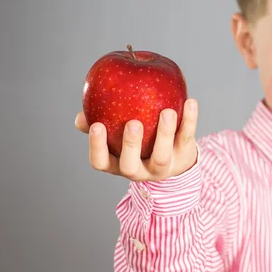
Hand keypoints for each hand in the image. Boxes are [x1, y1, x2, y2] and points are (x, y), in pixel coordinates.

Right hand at [74, 99, 198, 181]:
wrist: (175, 154)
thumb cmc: (138, 139)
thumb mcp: (116, 135)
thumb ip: (99, 123)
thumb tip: (81, 116)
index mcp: (118, 164)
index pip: (101, 162)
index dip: (97, 147)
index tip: (97, 125)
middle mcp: (139, 170)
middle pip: (130, 167)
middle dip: (130, 145)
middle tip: (133, 123)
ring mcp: (162, 167)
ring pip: (161, 156)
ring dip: (164, 134)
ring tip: (167, 112)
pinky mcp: (183, 156)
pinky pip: (186, 139)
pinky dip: (190, 120)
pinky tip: (190, 101)